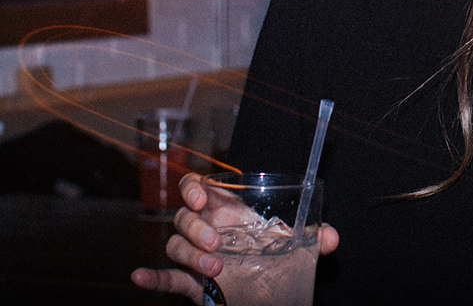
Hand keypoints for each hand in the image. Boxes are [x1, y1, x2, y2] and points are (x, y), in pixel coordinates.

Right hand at [131, 173, 339, 303]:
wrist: (263, 285)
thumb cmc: (269, 251)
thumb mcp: (291, 242)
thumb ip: (312, 237)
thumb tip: (332, 238)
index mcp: (225, 209)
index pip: (195, 186)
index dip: (192, 188)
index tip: (202, 198)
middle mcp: (204, 227)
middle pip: (184, 217)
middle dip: (197, 228)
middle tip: (217, 243)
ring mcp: (193, 254)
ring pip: (176, 245)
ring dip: (190, 256)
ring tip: (215, 269)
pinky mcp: (188, 282)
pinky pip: (164, 277)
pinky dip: (152, 278)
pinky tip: (140, 278)